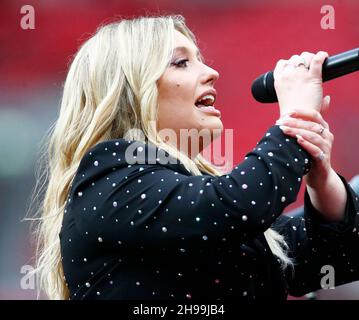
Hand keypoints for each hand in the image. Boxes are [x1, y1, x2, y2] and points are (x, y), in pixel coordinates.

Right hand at [273, 51, 328, 116]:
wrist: (297, 119)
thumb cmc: (293, 116)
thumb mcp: (290, 103)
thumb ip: (301, 97)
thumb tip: (327, 98)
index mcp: (278, 81)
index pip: (282, 64)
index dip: (289, 64)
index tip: (296, 69)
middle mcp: (287, 75)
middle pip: (295, 59)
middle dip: (302, 61)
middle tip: (309, 69)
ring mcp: (299, 75)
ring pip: (305, 56)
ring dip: (311, 59)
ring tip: (316, 65)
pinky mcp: (312, 77)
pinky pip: (317, 60)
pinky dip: (322, 56)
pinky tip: (324, 57)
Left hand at [276, 106, 346, 220]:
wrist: (318, 175)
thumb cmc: (308, 153)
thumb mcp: (307, 138)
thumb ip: (303, 124)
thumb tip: (294, 109)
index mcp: (323, 128)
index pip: (315, 115)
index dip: (302, 112)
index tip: (288, 112)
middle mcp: (327, 136)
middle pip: (311, 125)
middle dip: (294, 122)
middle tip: (280, 122)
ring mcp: (327, 148)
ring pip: (313, 136)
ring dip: (297, 132)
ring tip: (284, 130)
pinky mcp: (323, 159)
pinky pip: (316, 150)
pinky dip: (307, 144)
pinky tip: (298, 140)